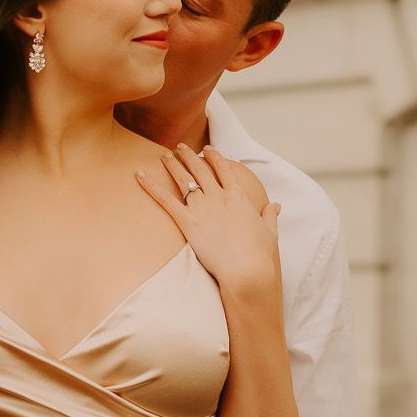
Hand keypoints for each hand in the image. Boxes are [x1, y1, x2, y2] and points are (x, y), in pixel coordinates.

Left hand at [136, 144, 280, 297]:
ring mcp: (203, 208)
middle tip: (179, 147)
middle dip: (188, 156)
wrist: (246, 270)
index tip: (207, 150)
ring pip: (183, 179)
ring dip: (172, 165)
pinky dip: (150, 186)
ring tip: (165, 155)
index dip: (214, 158)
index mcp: (238, 197)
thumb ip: (270, 216)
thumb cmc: (259, 255)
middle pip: (200, 169)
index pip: (224, 170)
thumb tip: (276, 206)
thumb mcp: (269, 232)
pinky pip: (165, 200)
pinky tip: (139, 175)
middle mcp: (219, 197)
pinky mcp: (188, 222)